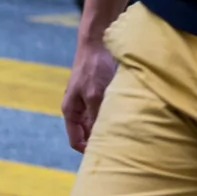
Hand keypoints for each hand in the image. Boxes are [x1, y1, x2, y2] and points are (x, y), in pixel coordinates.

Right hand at [61, 38, 117, 153]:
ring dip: (108, 126)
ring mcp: (88, 101)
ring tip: (124, 131)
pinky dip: (113, 115)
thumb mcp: (96, 95)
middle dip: (99, 139)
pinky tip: (125, 116)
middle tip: (117, 145)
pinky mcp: (99, 93)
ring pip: (97, 122)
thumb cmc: (93, 67)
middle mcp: (78, 109)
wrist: (98, 41)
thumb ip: (95, 117)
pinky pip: (105, 111)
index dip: (88, 150)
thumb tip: (99, 137)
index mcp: (70, 111)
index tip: (104, 154)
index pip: (76, 140)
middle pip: (87, 133)